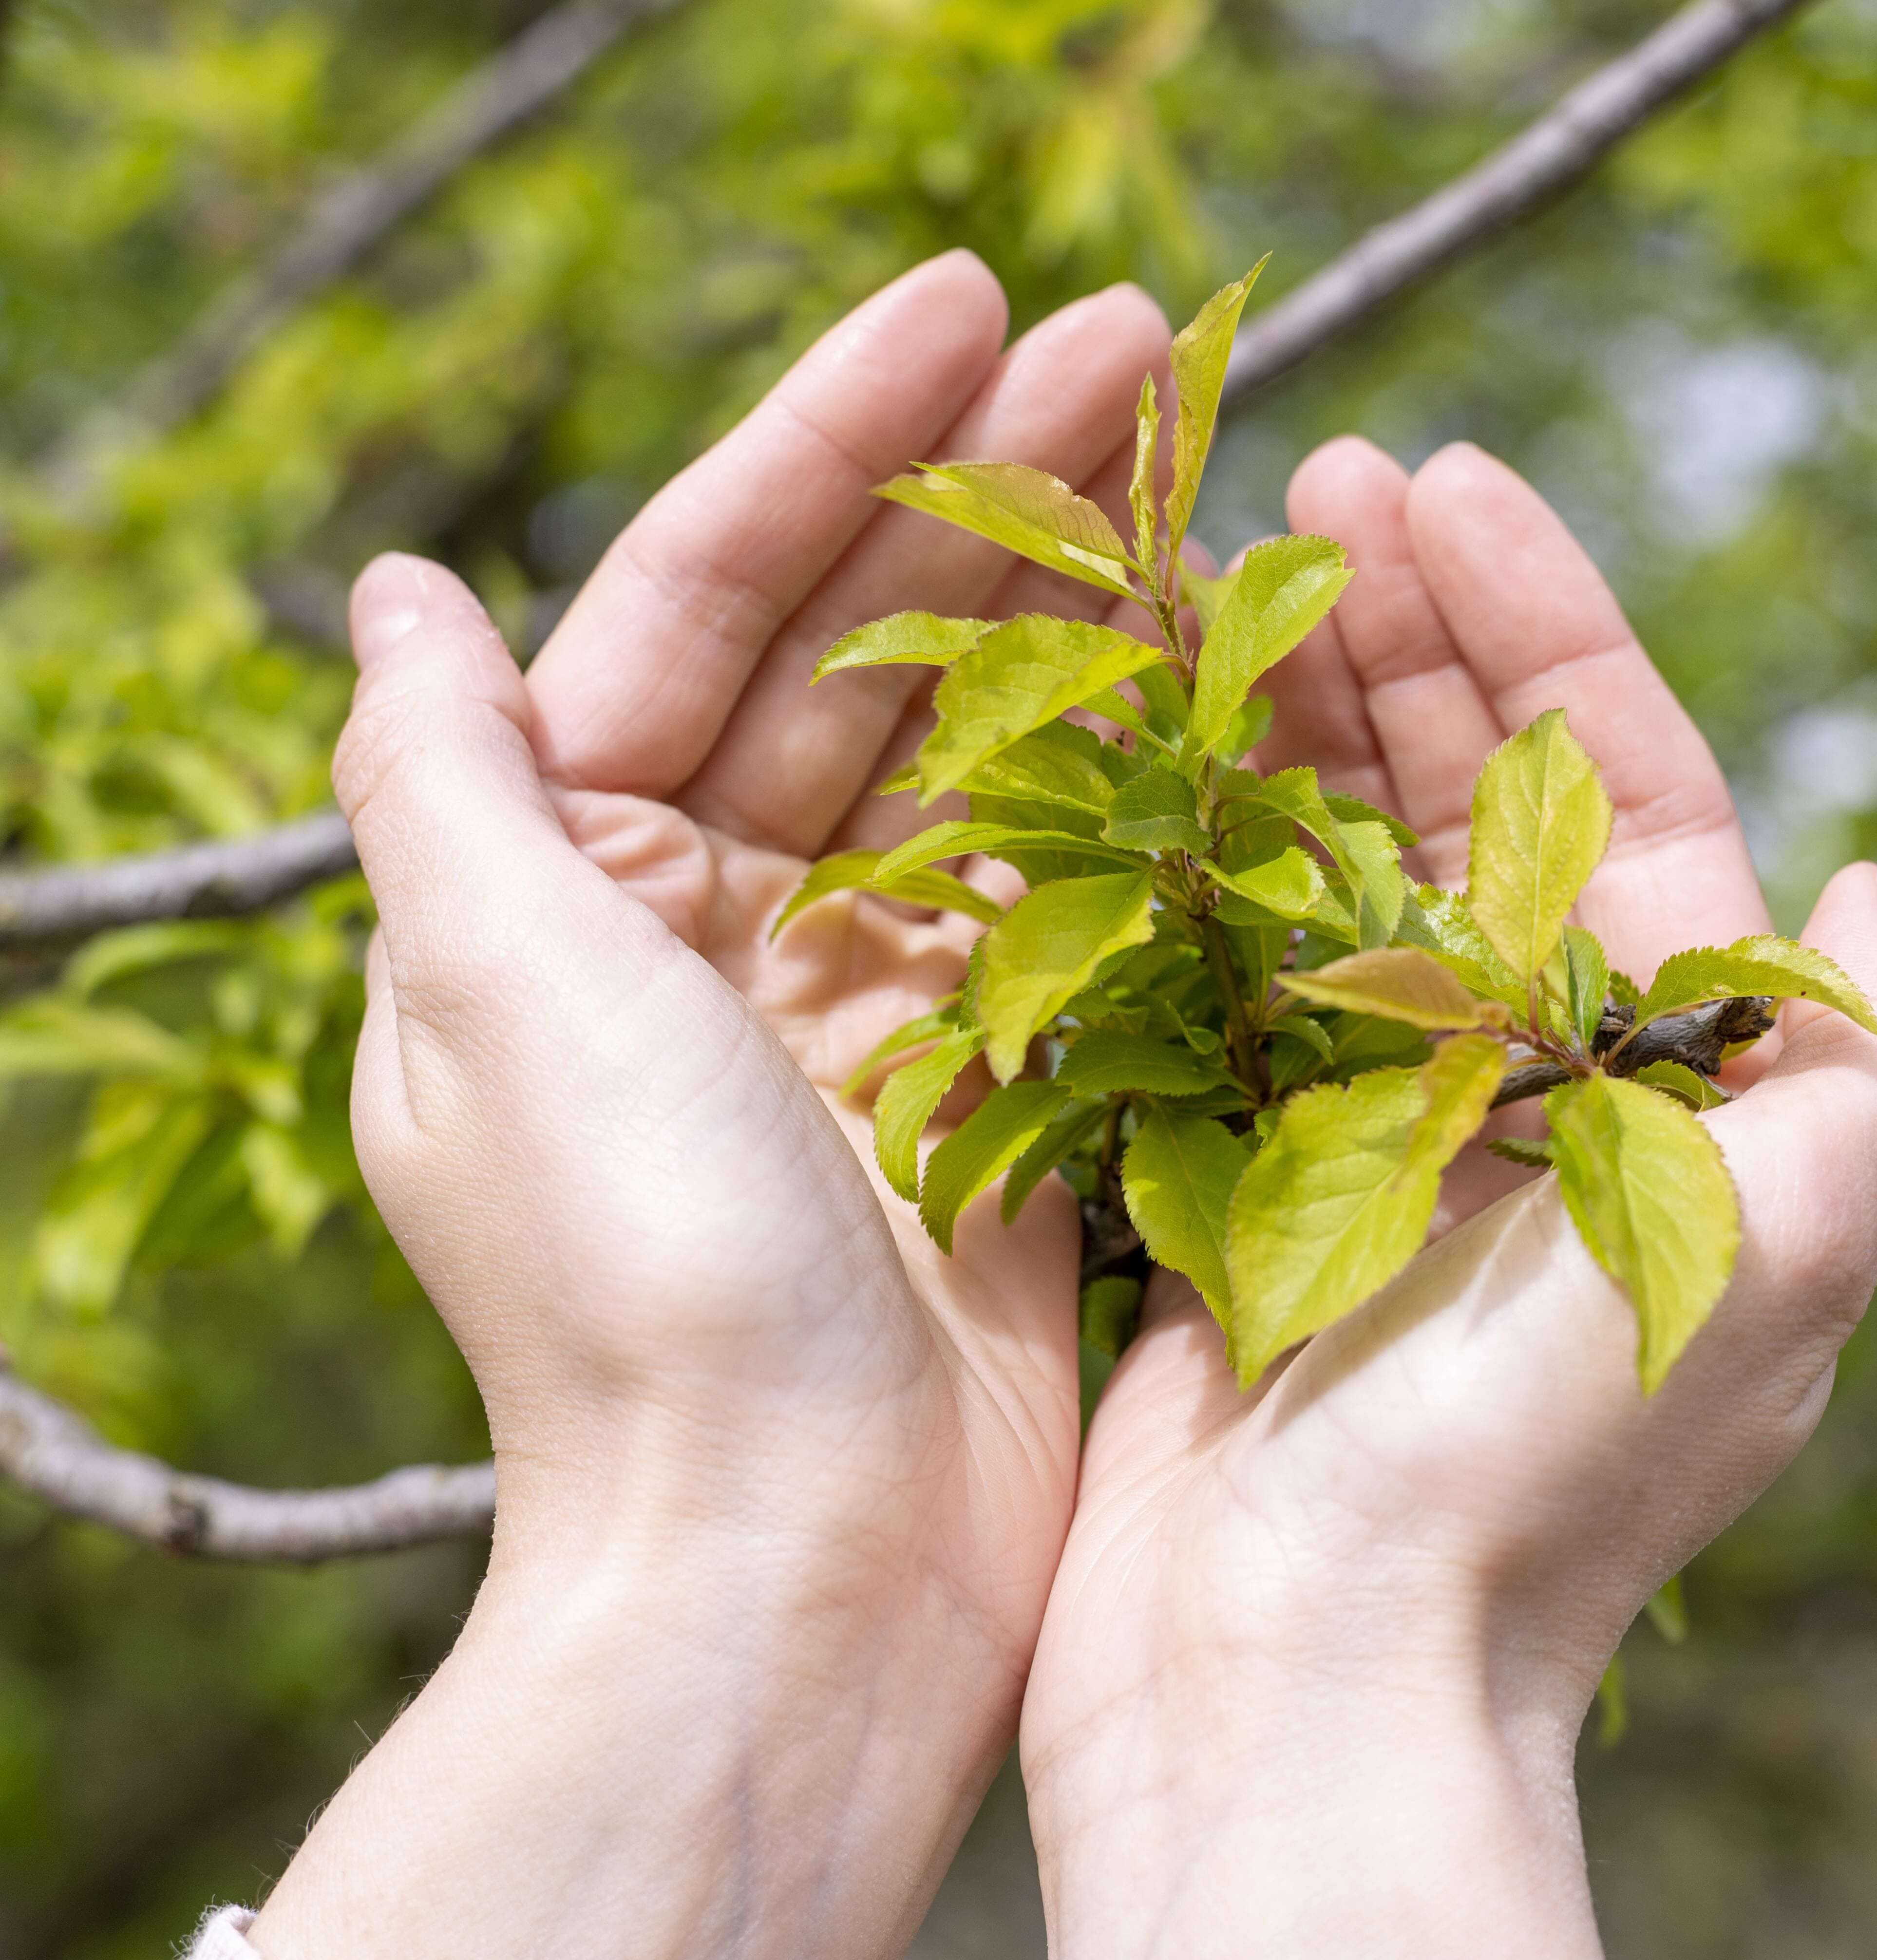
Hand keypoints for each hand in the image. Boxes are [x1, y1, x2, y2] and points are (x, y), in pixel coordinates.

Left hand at [251, 254, 1175, 1959]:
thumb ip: (438, 775)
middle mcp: (714, 920)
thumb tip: (396, 590)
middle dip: (990, 482)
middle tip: (1148, 334)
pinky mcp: (1004, 1073)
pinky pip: (1075, 873)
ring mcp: (872, 994)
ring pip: (984, 737)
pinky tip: (1224, 648)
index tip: (973, 298)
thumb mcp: (491, 990)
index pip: (703, 593)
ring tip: (1200, 442)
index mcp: (573, 878)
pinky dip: (1141, 762)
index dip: (832, 435)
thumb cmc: (636, 1278)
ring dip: (1082, 592)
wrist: (804, 1564)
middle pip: (864, 643)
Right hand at [1018, 440, 1876, 1956]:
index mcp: (1666, 1074)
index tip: (1451, 483)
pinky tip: (1143, 720)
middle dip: (1410, 630)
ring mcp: (1370, 1115)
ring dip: (1294, 702)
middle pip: (1474, 796)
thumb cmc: (1546, 1461)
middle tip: (1317, 479)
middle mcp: (1529, 1080)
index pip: (1625, 789)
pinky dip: (1189, 834)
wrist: (1302, 1668)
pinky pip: (1216, 955)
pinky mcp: (1230, 1162)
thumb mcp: (1780, 1247)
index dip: (1551, 626)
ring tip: (1221, 556)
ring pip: (1336, 852)